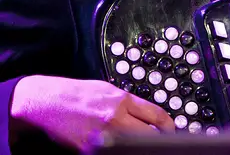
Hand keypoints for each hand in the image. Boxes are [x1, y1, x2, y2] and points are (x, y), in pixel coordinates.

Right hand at [10, 75, 174, 152]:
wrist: (48, 102)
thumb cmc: (78, 94)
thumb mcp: (109, 90)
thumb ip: (130, 103)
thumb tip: (149, 115)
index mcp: (122, 100)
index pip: (157, 115)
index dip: (169, 125)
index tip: (171, 129)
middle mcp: (115, 118)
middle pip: (150, 134)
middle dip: (158, 138)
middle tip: (161, 139)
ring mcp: (103, 136)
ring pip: (134, 146)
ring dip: (140, 145)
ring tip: (142, 144)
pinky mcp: (90, 149)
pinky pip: (114, 151)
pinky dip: (121, 150)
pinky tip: (123, 148)